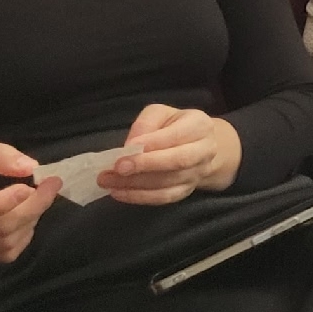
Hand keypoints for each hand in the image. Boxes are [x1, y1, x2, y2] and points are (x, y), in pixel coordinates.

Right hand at [0, 137, 62, 265]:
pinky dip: (22, 238)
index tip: (33, 182)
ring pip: (3, 244)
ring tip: (38, 199)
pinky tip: (25, 218)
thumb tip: (29, 166)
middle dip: (33, 207)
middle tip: (52, 186)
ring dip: (30, 222)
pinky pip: (1, 255)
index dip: (7, 201)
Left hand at [98, 105, 240, 205]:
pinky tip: (120, 192)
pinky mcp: (186, 191)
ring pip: (168, 182)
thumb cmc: (175, 126)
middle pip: (178, 161)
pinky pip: (164, 197)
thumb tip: (131, 146)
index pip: (176, 135)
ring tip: (109, 181)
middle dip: (146, 165)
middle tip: (118, 168)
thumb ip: (146, 123)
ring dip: (136, 184)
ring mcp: (197, 174)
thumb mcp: (161, 113)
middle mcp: (204, 151)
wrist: (200, 147)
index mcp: (200, 126)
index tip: (126, 148)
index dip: (152, 142)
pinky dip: (140, 197)